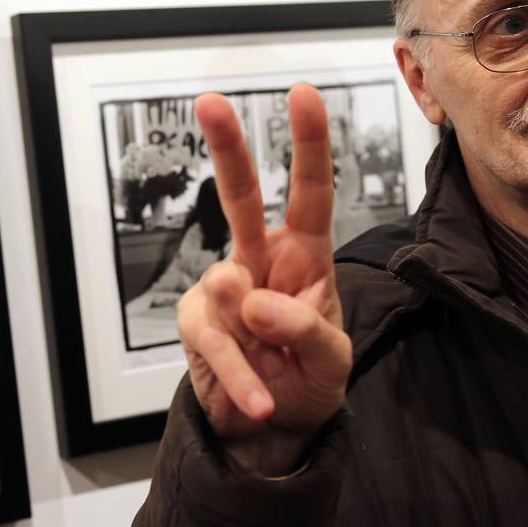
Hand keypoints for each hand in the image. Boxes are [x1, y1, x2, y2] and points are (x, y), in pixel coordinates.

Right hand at [178, 84, 351, 475]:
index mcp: (304, 257)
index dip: (309, 145)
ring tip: (276, 375)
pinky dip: (242, 379)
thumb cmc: (309, 380)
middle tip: (210, 103)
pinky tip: (260, 403)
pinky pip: (215, 342)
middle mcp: (260, 262)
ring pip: (228, 289)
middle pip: (240, 196)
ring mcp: (222, 291)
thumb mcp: (332, 361)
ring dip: (258, 345)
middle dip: (227, 148)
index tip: (303, 96)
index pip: (310, 194)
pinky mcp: (195, 323)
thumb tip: (254, 302)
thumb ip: (306, 329)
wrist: (271, 430)